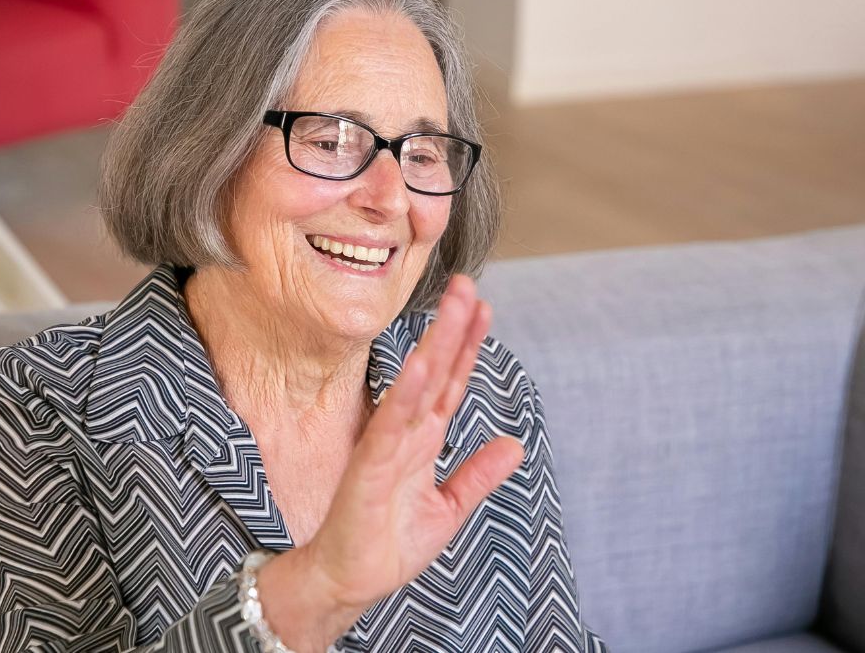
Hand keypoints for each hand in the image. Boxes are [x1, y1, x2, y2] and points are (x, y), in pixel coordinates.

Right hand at [258, 275, 525, 650]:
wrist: (349, 581)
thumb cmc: (387, 545)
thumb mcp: (449, 508)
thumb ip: (478, 474)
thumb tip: (514, 444)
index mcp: (424, 441)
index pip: (451, 383)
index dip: (468, 346)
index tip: (484, 308)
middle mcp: (407, 434)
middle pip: (436, 371)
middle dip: (453, 327)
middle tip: (468, 284)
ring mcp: (388, 446)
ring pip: (417, 385)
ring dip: (436, 344)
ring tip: (453, 305)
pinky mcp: (371, 468)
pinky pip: (390, 425)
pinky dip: (405, 394)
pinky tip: (419, 363)